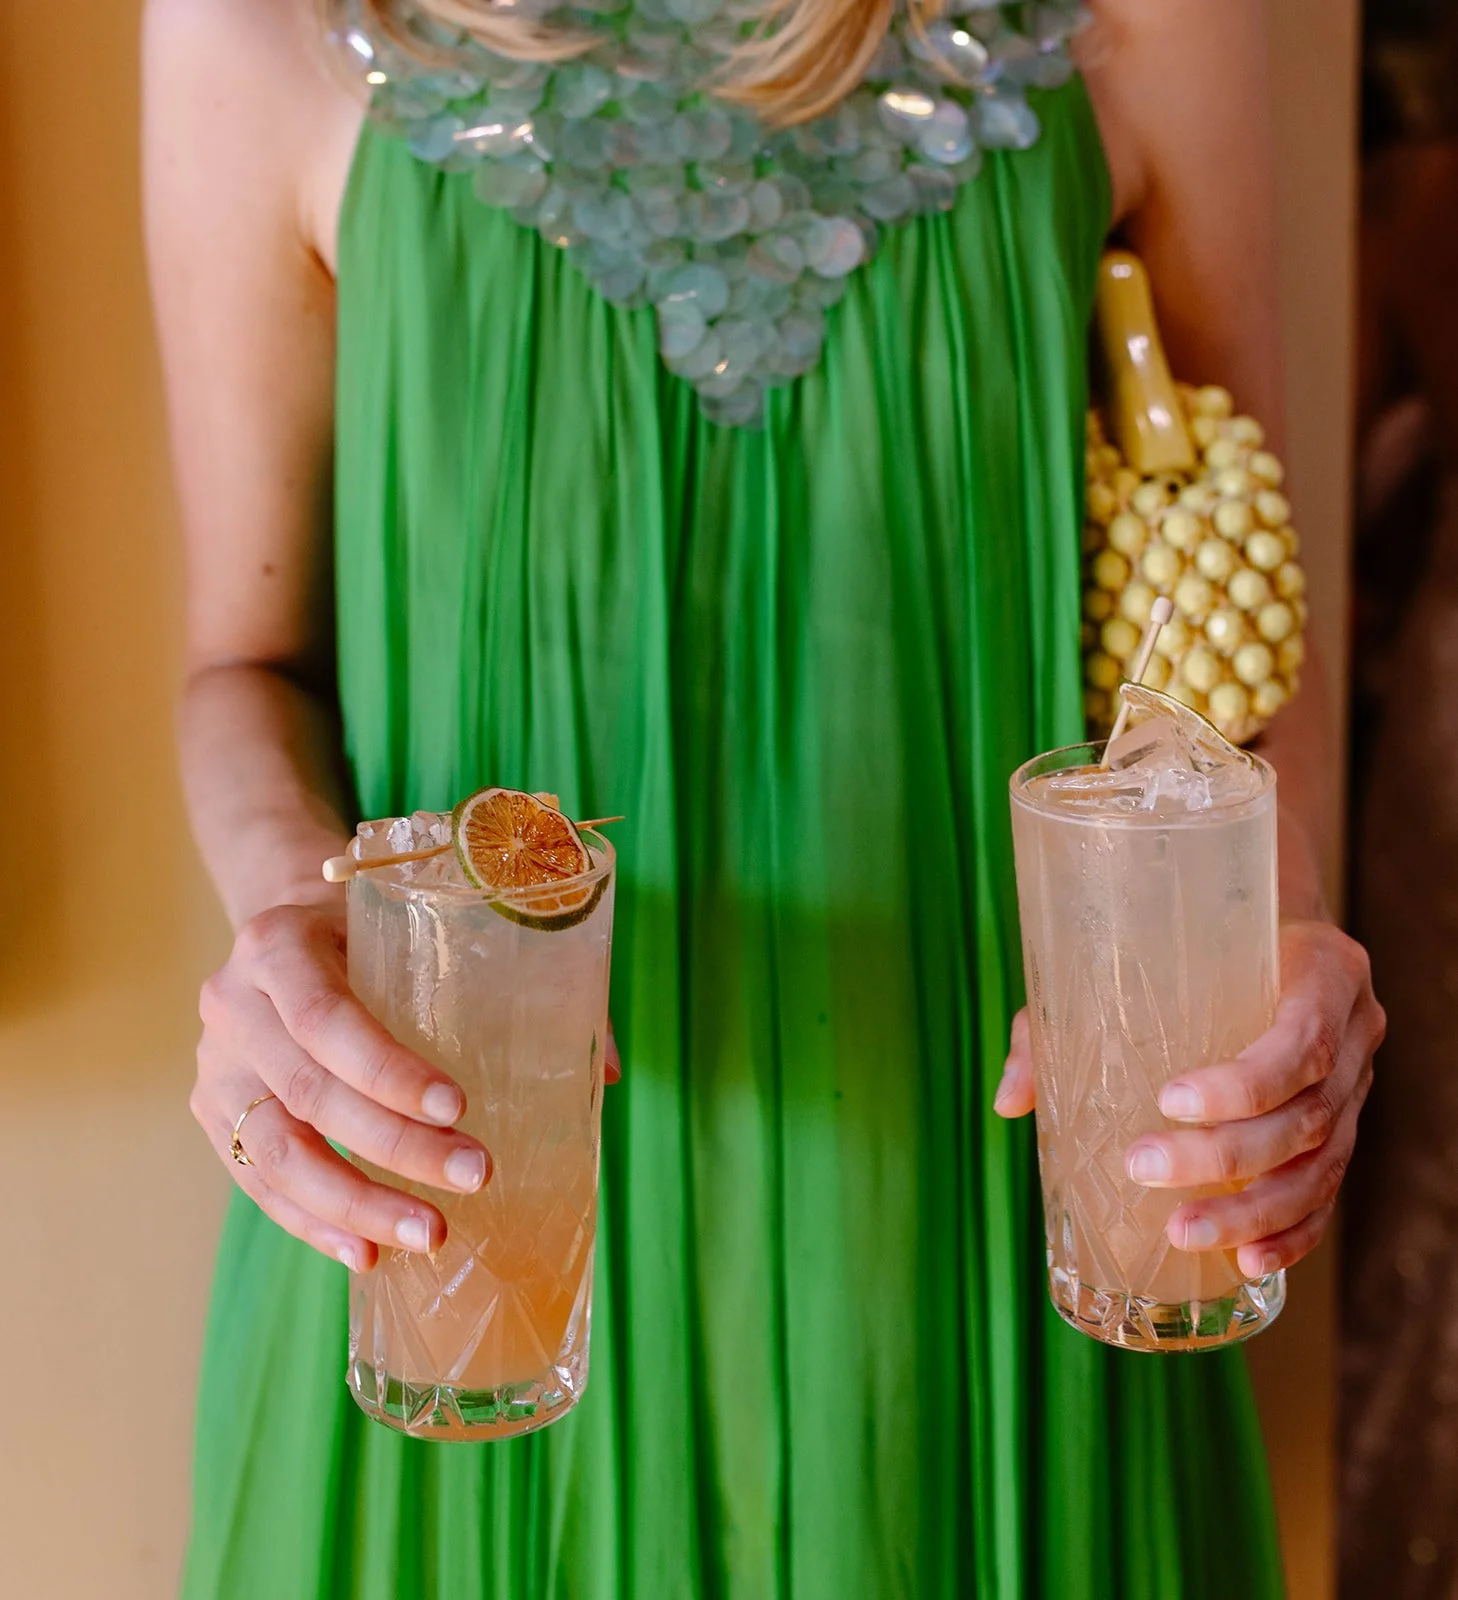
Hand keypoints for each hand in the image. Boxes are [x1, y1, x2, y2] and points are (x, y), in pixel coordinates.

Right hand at [192, 903, 491, 1272]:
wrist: (288, 925)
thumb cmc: (379, 928)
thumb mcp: (428, 923)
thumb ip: (515, 980)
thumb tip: (603, 1072)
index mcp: (277, 941)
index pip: (326, 1016)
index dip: (387, 1069)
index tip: (459, 1108)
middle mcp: (232, 1002)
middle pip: (308, 1091)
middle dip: (394, 1146)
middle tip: (474, 1177)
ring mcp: (214, 1063)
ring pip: (276, 1150)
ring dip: (357, 1202)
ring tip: (431, 1234)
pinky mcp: (212, 1111)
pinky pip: (258, 1180)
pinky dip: (314, 1222)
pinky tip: (370, 1252)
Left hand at [994, 919, 1383, 1276]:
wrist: (1269, 921)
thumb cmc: (1192, 940)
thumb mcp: (1132, 956)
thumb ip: (1065, 1021)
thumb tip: (1010, 1099)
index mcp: (1324, 969)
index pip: (1300, 1040)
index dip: (1243, 1084)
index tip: (1168, 1101)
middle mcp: (1355, 1028)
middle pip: (1309, 1113)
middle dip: (1227, 1154)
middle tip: (1144, 1168)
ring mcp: (1360, 1082)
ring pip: (1323, 1164)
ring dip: (1254, 1210)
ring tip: (1184, 1233)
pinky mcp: (1348, 1125)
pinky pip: (1329, 1189)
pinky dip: (1291, 1231)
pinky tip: (1248, 1262)